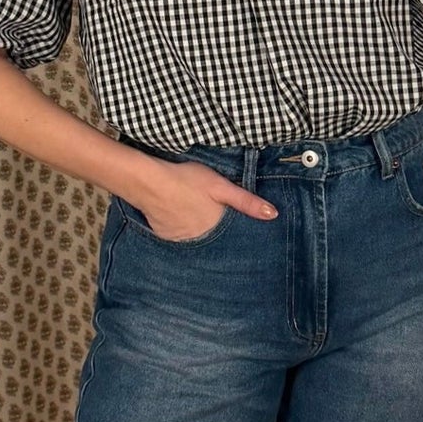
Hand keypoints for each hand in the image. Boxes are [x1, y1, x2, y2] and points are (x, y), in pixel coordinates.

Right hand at [124, 160, 277, 241]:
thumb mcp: (221, 186)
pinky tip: (181, 216)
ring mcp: (184, 241)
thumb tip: (273, 214)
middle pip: (216, 238)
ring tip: (195, 215)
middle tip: (210, 214)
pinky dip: (184, 230)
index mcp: (218, 227)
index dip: (237, 228)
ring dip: (201, 232)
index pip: (233, 234)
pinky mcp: (168, 238)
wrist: (149, 183)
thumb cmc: (187, 180)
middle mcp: (203, 240)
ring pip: (199, 239)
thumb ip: (246, 201)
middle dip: (219, 232)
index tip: (236, 223)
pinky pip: (181, 238)